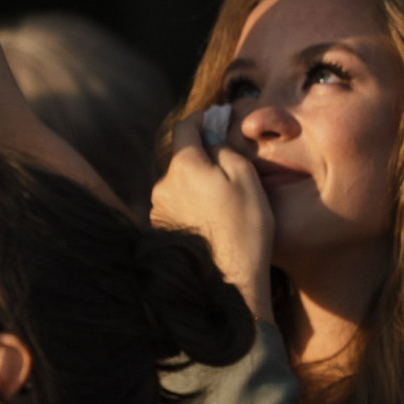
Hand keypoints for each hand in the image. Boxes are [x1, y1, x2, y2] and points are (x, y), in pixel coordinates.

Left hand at [151, 110, 273, 320]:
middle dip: (203, 159)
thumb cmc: (244, 228)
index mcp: (183, 165)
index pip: (185, 127)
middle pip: (183, 159)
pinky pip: (178, 207)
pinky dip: (193, 208)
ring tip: (223, 206)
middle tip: (229, 173)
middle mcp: (162, 185)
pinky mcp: (161, 231)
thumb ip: (224, 148)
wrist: (229, 283)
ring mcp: (158, 210)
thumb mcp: (245, 177)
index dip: (202, 119)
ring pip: (180, 185)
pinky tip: (212, 225)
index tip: (215, 120)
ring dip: (197, 186)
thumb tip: (210, 138)